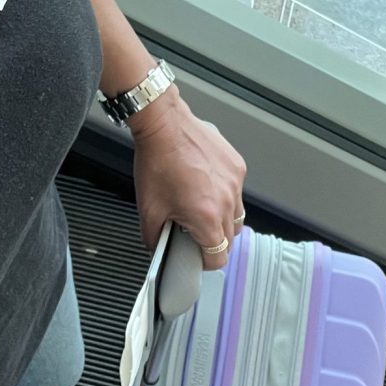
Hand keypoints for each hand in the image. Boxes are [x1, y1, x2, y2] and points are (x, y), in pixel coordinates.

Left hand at [130, 92, 247, 269]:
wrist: (165, 126)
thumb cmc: (157, 161)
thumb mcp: (148, 209)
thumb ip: (154, 238)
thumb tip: (159, 250)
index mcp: (206, 216)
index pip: (219, 257)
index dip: (206, 260)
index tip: (197, 254)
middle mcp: (226, 200)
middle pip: (230, 239)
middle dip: (213, 241)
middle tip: (194, 231)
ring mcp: (235, 183)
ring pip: (237, 216)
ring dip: (222, 219)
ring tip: (201, 208)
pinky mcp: (237, 167)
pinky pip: (236, 192)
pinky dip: (224, 195)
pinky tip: (205, 185)